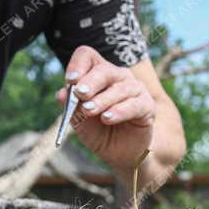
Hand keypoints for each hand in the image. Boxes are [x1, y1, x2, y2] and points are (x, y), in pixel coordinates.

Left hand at [56, 46, 154, 169]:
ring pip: (119, 88)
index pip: (88, 56)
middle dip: (90, 82)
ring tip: (89, 111)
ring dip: (102, 100)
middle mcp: (117, 77)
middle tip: (80, 94)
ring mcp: (134, 89)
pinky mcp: (147, 106)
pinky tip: (107, 118)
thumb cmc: (99, 132)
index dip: (78, 65)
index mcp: (98, 74)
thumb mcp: (80, 121)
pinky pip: (134, 104)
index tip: (70, 80)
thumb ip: (71, 108)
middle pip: (104, 69)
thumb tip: (61, 93)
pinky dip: (120, 111)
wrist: (120, 153)